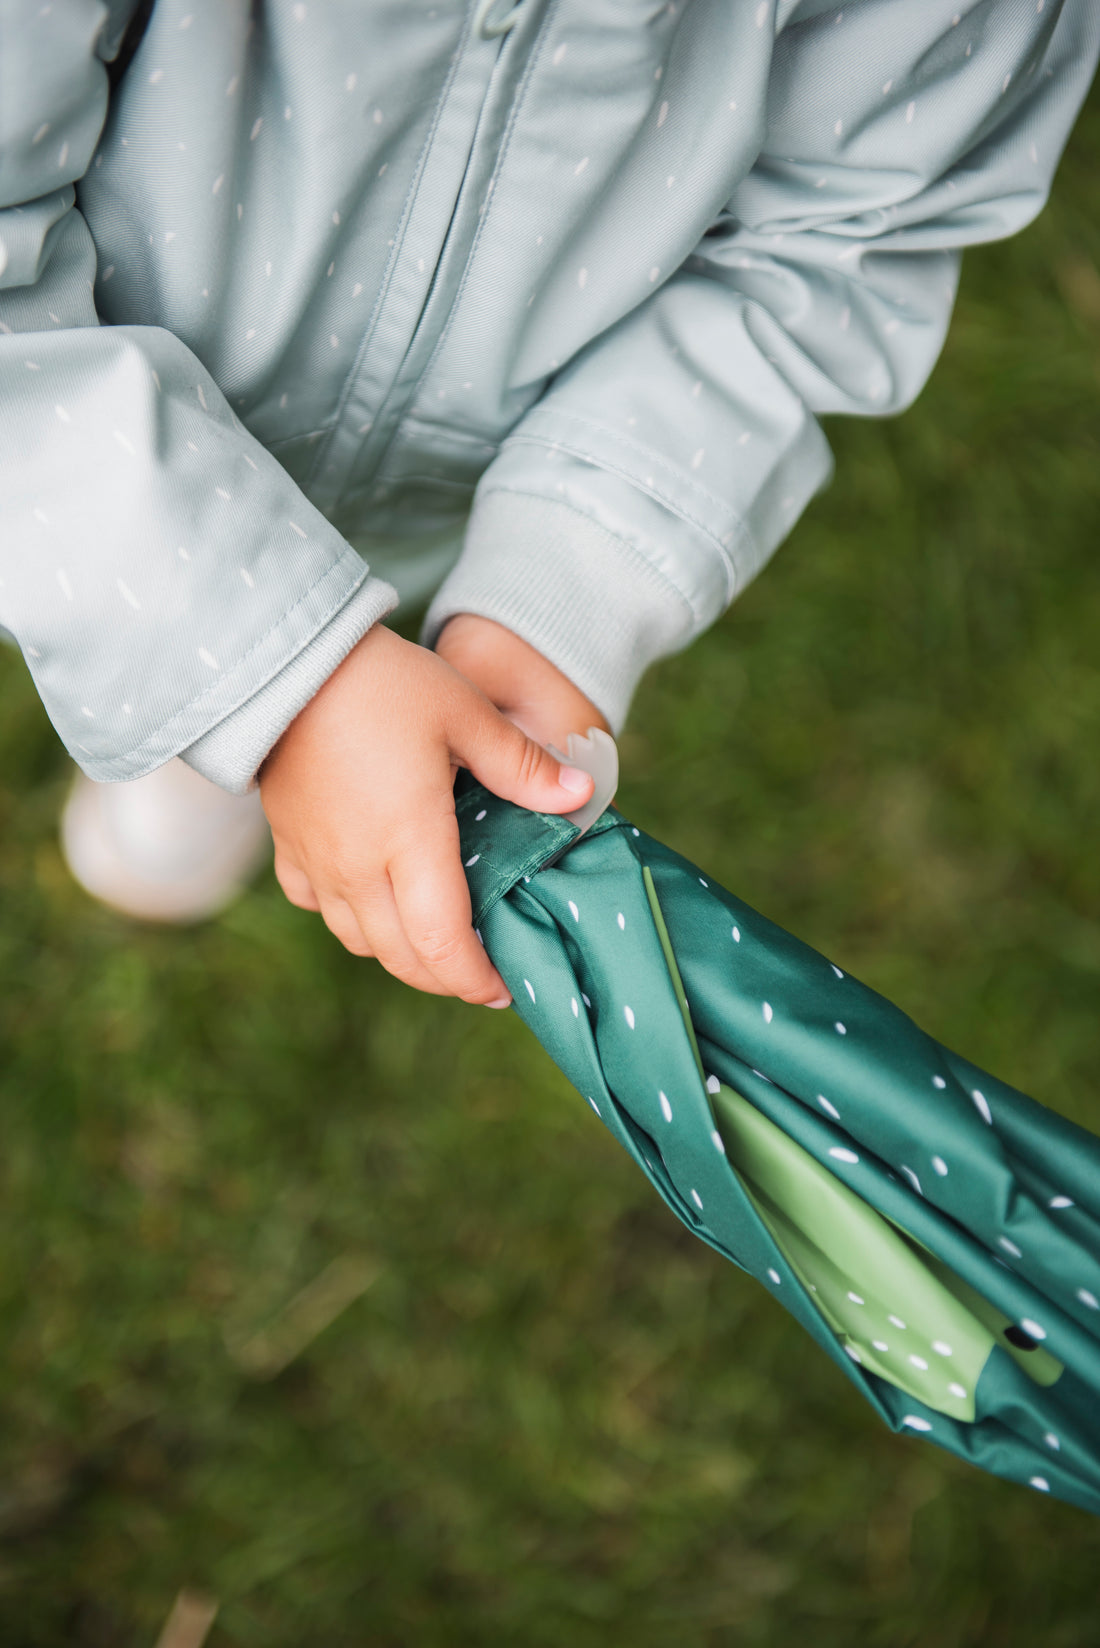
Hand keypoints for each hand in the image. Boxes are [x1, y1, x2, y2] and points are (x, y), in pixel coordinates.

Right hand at [259, 624, 595, 1004]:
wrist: (282, 661)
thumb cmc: (382, 682)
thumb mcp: (464, 714)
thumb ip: (522, 765)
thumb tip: (581, 794)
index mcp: (410, 842)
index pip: (444, 944)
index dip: (475, 980)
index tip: (503, 989)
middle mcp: (359, 867)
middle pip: (403, 957)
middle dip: (446, 978)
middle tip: (480, 975)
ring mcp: (317, 862)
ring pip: (359, 941)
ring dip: (401, 954)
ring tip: (435, 942)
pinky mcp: (287, 846)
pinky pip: (319, 907)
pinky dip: (352, 920)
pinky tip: (372, 898)